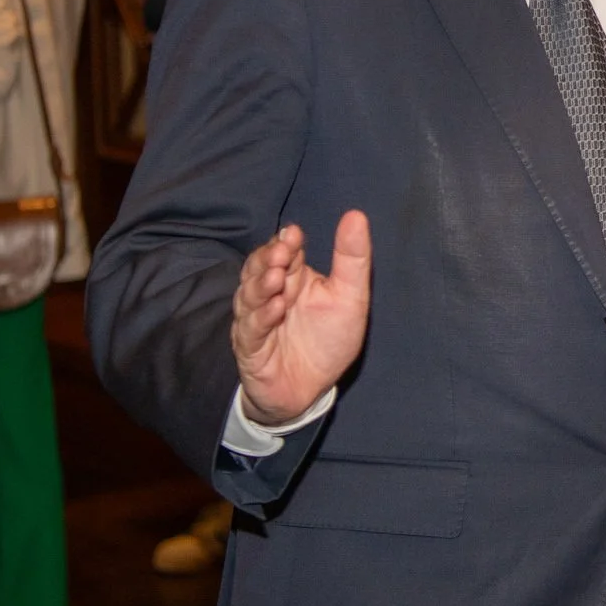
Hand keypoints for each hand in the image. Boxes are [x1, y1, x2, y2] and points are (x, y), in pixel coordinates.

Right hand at [232, 211, 371, 426]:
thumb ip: (352, 258)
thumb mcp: (350, 296)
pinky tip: (275, 309)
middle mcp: (270, 295)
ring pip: (249, 296)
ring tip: (277, 277)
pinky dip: (262, 318)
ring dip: (262, 285)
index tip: (294, 233)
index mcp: (293, 278)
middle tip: (282, 252)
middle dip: (268, 259)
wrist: (311, 389)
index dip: (286, 242)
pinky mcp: (251, 348)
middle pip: (259, 269)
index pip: (283, 252)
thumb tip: (356, 215)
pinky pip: (251, 330)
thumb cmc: (329, 339)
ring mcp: (256, 321)